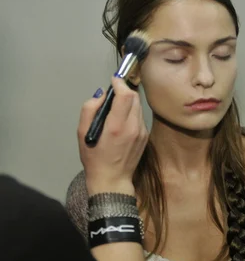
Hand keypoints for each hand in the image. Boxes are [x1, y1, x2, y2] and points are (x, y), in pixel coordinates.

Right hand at [77, 76, 148, 195]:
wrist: (112, 179)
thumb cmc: (94, 158)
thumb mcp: (82, 133)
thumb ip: (90, 109)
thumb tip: (101, 95)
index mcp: (116, 126)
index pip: (126, 95)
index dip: (120, 83)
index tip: (114, 80)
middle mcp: (133, 127)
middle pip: (135, 97)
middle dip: (124, 91)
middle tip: (113, 95)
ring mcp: (142, 132)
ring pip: (139, 106)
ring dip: (128, 102)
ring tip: (115, 110)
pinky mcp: (145, 136)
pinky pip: (140, 117)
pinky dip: (131, 113)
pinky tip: (121, 122)